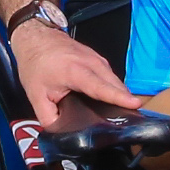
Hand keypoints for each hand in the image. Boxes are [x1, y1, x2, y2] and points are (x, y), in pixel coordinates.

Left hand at [10, 14, 132, 124]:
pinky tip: (113, 101)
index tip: (135, 104)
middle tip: (132, 122)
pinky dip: (115, 89)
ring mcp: (98, 60)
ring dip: (121, 96)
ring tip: (125, 114)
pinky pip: (112, 77)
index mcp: (76, 72)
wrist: (35, 36)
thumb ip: (49, 118)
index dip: (118, 97)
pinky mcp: (99, 60)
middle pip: (116, 86)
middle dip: (125, 102)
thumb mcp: (35, 96)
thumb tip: (61, 133)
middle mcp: (92, 63)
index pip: (101, 87)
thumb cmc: (35, 63)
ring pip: (116, 81)